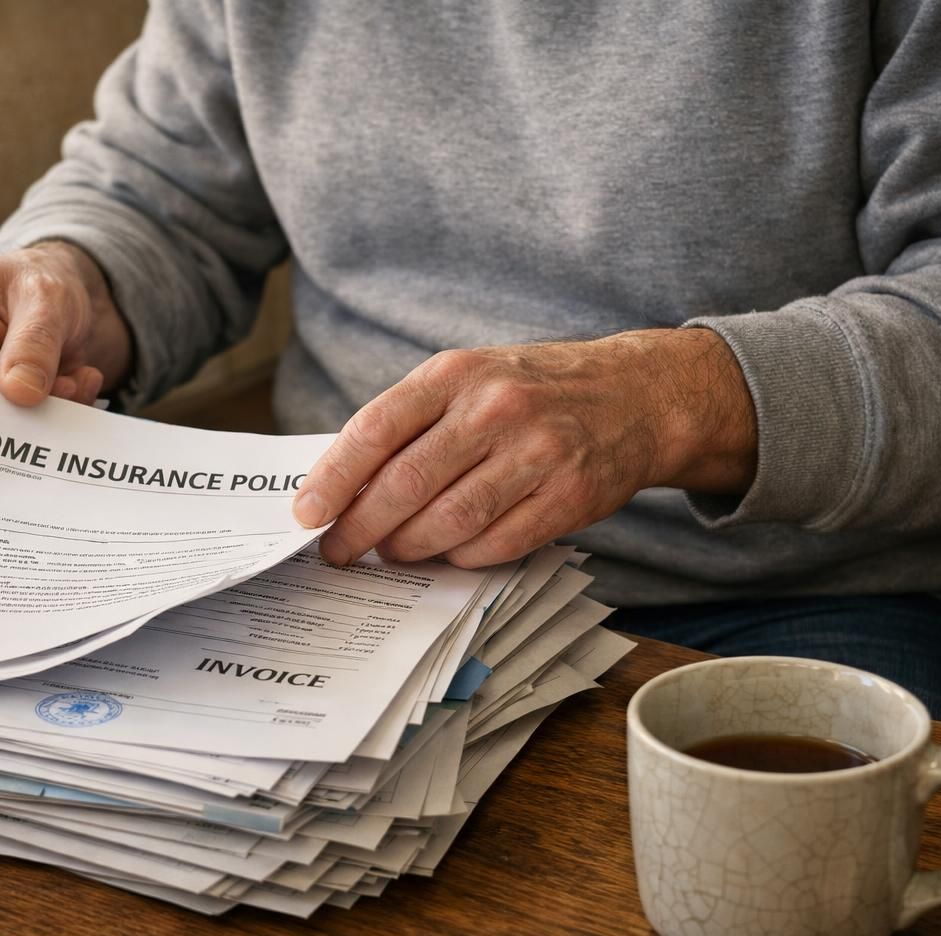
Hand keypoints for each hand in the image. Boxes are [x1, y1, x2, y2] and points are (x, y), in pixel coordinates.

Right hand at [0, 242, 132, 412]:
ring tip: (68, 385)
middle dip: (7, 409)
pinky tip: (61, 394)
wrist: (47, 299)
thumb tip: (19, 394)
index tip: (25, 401)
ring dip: (23, 419)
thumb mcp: (48, 300)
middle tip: (66, 389)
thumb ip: (35, 343)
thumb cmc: (35, 286)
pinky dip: (27, 424)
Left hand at [290, 329, 757, 567]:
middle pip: (407, 484)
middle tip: (338, 552)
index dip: (334, 478)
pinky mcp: (569, 495)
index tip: (307, 514)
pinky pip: (496, 544)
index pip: (377, 428)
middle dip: (361, 528)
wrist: (634, 396)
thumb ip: (410, 424)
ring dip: (409, 548)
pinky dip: (461, 557)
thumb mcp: (468, 381)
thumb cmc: (531, 392)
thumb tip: (341, 486)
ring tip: (391, 553)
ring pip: (449, 521)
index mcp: (456, 374)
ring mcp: (537, 452)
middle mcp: (495, 408)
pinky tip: (448, 553)